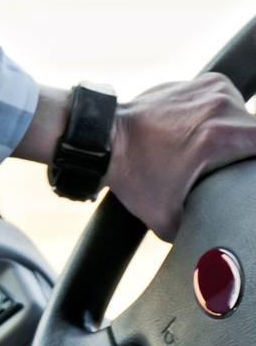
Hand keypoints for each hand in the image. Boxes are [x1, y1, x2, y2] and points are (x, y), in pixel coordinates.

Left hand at [106, 73, 255, 241]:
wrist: (104, 137)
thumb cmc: (133, 175)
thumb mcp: (167, 218)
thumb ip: (200, 233)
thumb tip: (213, 264)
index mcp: (221, 135)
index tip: (249, 180)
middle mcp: (221, 105)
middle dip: (249, 155)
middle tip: (229, 172)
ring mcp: (212, 88)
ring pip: (247, 115)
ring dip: (239, 135)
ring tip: (215, 154)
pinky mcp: (203, 81)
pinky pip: (231, 101)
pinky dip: (226, 116)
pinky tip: (210, 133)